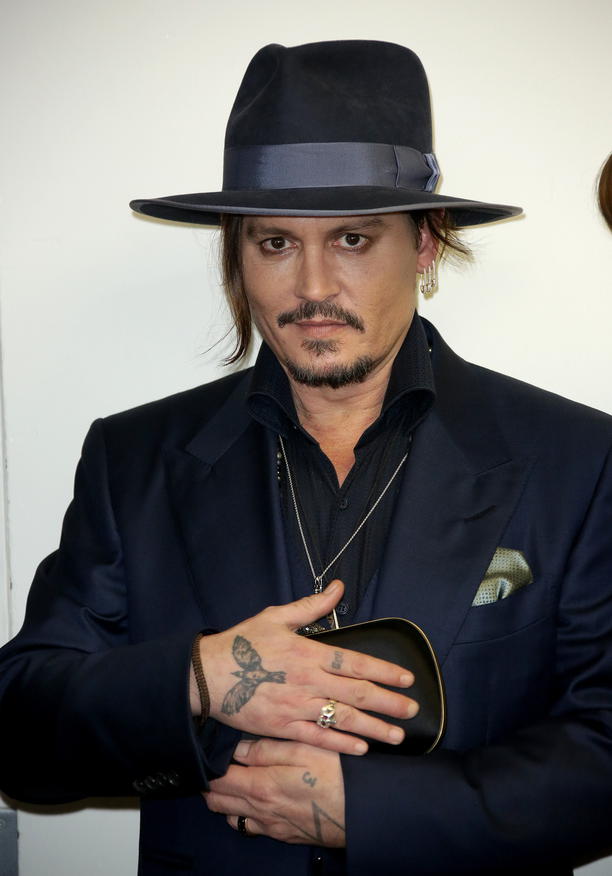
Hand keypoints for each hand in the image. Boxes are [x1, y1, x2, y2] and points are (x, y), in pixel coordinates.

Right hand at [197, 580, 417, 754]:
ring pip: (341, 719)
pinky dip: (340, 744)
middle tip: (413, 711)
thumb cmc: (241, 643)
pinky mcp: (282, 727)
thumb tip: (338, 587)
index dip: (383, 671)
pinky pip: (316, 738)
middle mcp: (306, 681)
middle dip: (387, 703)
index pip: (354, 662)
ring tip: (396, 736)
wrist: (206, 675)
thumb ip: (311, 606)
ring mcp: (295, 707)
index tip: (407, 679)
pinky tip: (360, 748)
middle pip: (355, 694)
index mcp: (307, 653)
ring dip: (372, 728)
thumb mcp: (275, 616)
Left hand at [204, 737, 345, 846]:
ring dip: (226, 800)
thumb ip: (266, 748)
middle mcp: (260, 811)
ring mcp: (271, 827)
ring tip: (236, 779)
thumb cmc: (335, 774)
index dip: (210, 763)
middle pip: (217, 801)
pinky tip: (257, 799)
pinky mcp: (283, 835)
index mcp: (261, 787)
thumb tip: (236, 747)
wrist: (362, 812)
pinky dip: (244, 814)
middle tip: (215, 763)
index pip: (218, 779)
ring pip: (231, 817)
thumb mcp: (302, 749)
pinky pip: (251, 827)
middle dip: (211, 784)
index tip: (211, 749)